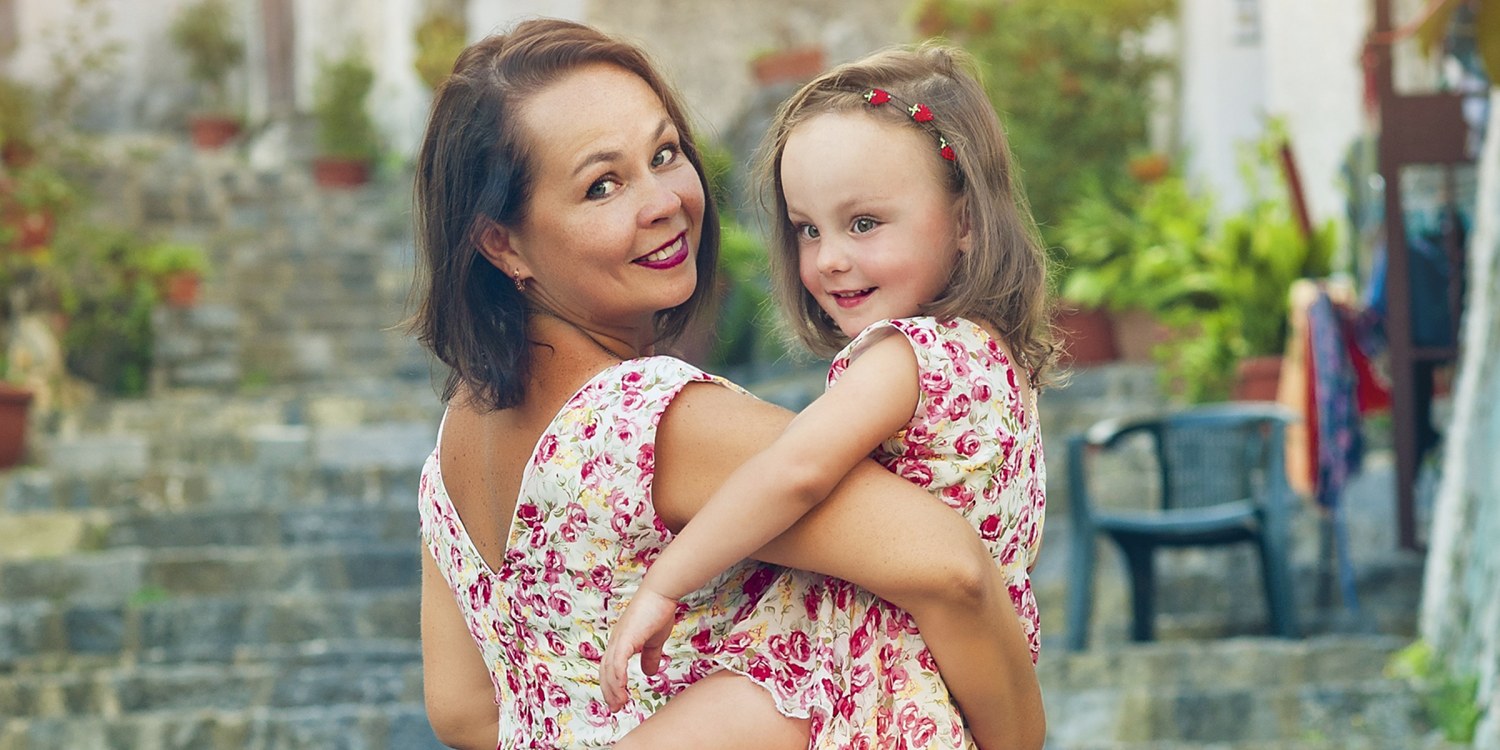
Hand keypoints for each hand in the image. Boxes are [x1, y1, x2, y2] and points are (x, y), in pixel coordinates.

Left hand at [599, 588, 679, 711]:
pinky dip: (618, 677)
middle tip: (616, 708)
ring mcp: (619, 639)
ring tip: (620, 703)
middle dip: (609, 692)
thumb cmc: (658, 611)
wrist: (661, 592)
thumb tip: (649, 672)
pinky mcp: (625, 638)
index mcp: (620, 642)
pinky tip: (622, 688)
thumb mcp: (654, 640)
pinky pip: (617, 662)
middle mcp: (615, 641)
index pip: (610, 668)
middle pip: (605, 672)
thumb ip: (650, 656)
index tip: (618, 701)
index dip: (612, 686)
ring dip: (613, 689)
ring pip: (609, 670)